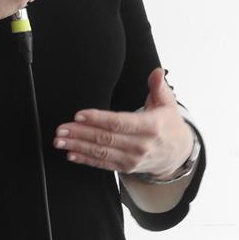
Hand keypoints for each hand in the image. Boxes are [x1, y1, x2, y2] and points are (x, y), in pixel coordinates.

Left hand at [54, 67, 192, 176]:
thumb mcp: (168, 103)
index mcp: (150, 127)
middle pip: (106, 138)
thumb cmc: (169, 124)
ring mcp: (133, 159)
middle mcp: (141, 145)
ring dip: (78, 146)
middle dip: (81, 133)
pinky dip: (86, 160)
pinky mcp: (126, 167)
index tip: (79, 115)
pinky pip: (103, 164)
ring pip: (101, 152)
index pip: (120, 123)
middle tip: (61, 128)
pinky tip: (71, 154)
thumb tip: (156, 71)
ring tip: (60, 140)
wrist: (178, 154)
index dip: (98, 119)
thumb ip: (158, 87)